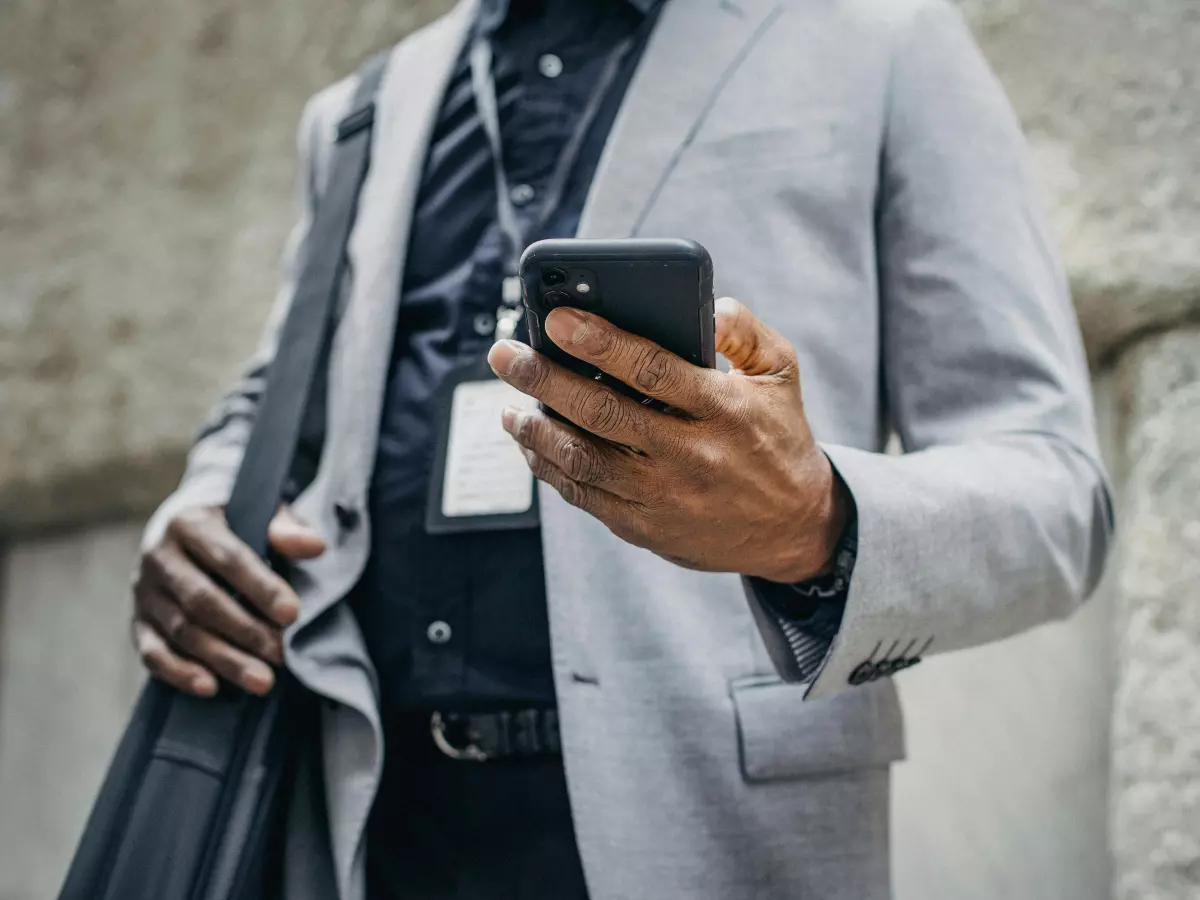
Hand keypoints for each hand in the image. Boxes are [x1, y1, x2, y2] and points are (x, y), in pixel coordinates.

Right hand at [131, 505, 325, 695]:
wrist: (182, 524)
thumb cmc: (233, 520)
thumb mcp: (259, 511)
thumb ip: (286, 528)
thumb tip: (315, 547)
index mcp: (189, 522)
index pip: (228, 558)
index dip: (261, 588)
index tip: (293, 614)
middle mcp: (158, 556)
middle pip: (202, 600)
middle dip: (245, 631)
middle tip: (282, 655)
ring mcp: (144, 591)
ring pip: (181, 631)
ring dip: (223, 659)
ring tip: (263, 680)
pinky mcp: (138, 620)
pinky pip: (152, 652)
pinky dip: (179, 672)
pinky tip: (211, 687)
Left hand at [487, 297, 847, 582]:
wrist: (794, 529)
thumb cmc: (780, 437)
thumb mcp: (782, 374)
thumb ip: (745, 331)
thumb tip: (705, 305)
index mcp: (725, 410)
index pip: (652, 369)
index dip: (599, 341)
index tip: (556, 317)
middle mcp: (692, 456)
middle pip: (602, 413)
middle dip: (544, 379)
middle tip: (505, 354)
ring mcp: (665, 497)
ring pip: (584, 460)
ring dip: (536, 429)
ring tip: (509, 402)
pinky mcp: (645, 528)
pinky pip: (585, 496)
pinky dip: (550, 469)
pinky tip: (531, 443)